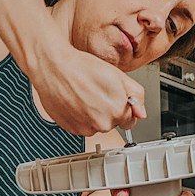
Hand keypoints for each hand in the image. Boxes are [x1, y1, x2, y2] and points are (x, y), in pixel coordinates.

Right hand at [28, 41, 145, 136]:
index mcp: (117, 110)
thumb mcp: (117, 75)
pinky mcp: (71, 129)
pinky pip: (83, 127)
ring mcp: (85, 128)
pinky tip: (75, 101)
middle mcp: (102, 123)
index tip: (115, 97)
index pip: (130, 119)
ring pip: (97, 125)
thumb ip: (136, 95)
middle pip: (113, 123)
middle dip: (109, 110)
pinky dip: (80, 117)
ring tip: (84, 95)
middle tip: (97, 91)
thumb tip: (141, 113)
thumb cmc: (81, 67)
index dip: (123, 106)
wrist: (53, 67)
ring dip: (94, 114)